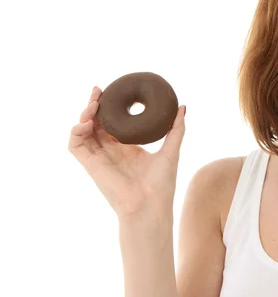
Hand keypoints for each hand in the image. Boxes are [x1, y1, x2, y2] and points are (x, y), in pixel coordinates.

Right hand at [68, 86, 186, 220]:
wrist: (150, 205)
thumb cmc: (161, 184)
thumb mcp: (171, 150)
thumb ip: (176, 129)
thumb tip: (182, 107)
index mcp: (126, 148)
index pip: (112, 122)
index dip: (109, 107)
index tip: (113, 91)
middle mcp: (110, 151)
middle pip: (95, 123)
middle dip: (94, 105)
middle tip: (99, 91)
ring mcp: (99, 158)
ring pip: (82, 131)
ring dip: (84, 115)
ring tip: (93, 105)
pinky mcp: (90, 165)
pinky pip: (74, 145)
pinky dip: (75, 131)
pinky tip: (85, 122)